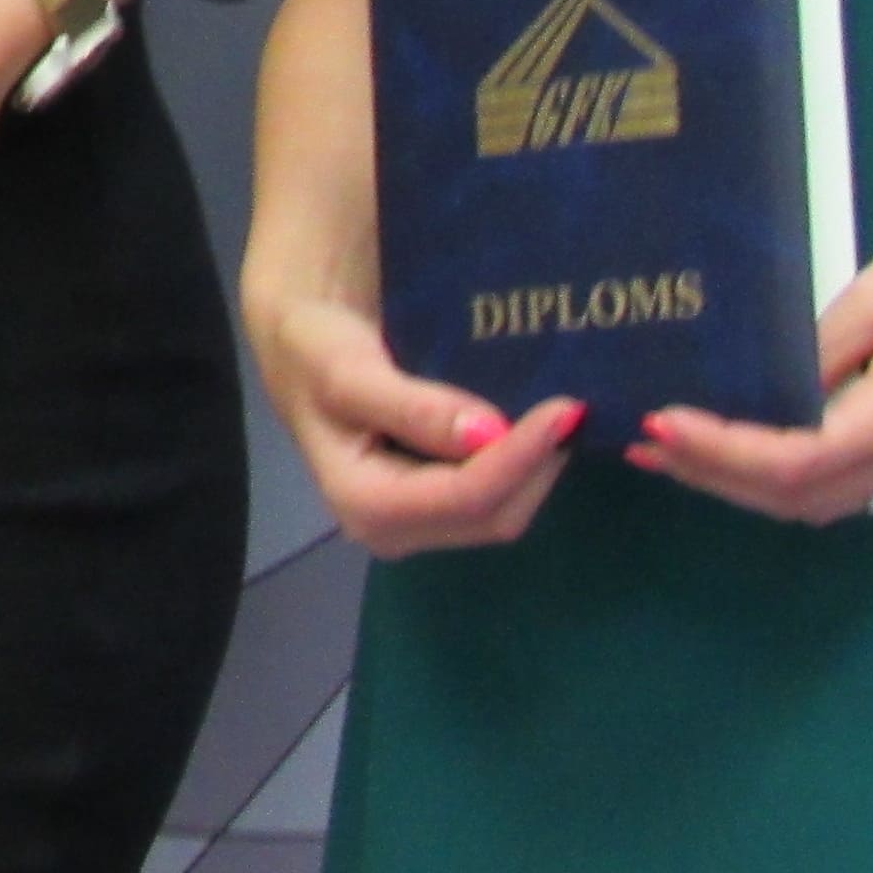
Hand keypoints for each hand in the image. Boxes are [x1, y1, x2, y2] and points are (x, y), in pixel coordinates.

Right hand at [249, 285, 585, 553]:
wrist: (297, 343)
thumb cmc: (314, 351)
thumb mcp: (348, 370)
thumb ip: (412, 407)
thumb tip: (488, 433)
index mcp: (367, 507)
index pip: (466, 496)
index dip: (520, 457)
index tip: (565, 409)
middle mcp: (396, 530)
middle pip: (493, 515)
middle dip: (536, 466)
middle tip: (575, 407)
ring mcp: (419, 521)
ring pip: (503, 510)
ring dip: (536, 467)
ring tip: (562, 414)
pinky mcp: (436, 502)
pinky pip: (497, 495)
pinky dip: (524, 463)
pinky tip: (535, 425)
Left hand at [629, 191, 872, 523]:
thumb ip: (813, 350)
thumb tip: (754, 390)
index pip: (795, 461)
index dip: (722, 452)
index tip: (660, 422)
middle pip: (801, 497)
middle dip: (716, 475)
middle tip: (643, 441)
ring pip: (821, 500)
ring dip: (743, 483)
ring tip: (672, 449)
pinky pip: (843, 480)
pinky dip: (782, 474)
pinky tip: (738, 445)